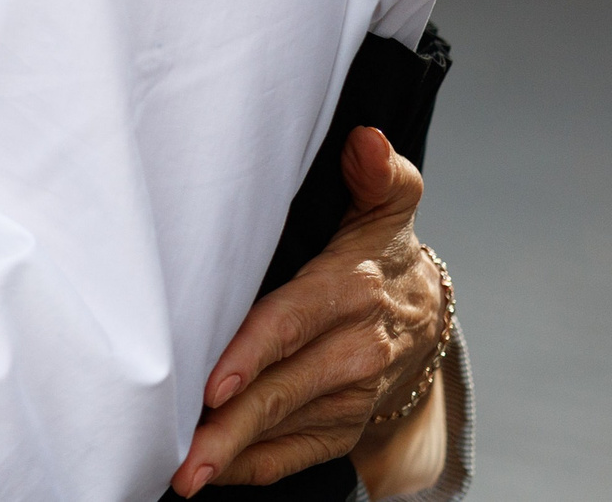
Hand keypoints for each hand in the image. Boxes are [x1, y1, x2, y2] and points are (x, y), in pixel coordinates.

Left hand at [171, 128, 448, 496]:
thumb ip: (378, 173)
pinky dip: (255, 468)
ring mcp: (351, 398)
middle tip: (182, 454)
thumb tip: (367, 142)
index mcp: (351, 292)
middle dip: (231, 425)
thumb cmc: (381, 253)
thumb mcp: (386, 206)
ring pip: (284, 430)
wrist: (429, 317)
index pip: (291, 323)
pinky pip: (296, 455)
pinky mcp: (343, 428)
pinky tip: (215, 476)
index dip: (253, 354)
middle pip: (283, 390)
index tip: (214, 382)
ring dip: (233, 455)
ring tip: (184, 475)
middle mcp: (355, 353)